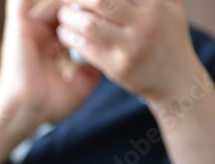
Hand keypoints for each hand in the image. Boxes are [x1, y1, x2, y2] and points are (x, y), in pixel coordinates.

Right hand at [0, 0, 99, 125]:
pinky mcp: (19, 27)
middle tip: (107, 2)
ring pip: (55, 1)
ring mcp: (30, 29)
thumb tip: (106, 57)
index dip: (95, 15)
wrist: (26, 111)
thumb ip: (91, 70)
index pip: (77, 22)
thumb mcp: (79, 88)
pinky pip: (21, 2)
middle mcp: (41, 35)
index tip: (115, 16)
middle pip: (67, 7)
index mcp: (53, 47)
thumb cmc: (48, 106)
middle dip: (88, 3)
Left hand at [56, 0, 199, 102]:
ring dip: (70, 18)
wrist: (177, 80)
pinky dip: (71, 39)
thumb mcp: (170, 8)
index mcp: (155, 4)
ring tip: (63, 16)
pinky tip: (64, 35)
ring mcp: (132, 46)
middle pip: (101, 1)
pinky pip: (88, 49)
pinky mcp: (119, 67)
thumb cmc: (169, 39)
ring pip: (90, 25)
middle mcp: (145, 23)